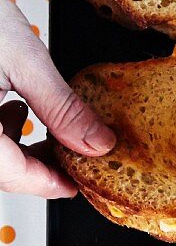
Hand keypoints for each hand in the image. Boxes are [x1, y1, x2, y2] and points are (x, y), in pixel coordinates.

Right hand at [0, 0, 114, 196]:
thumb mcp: (26, 60)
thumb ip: (62, 109)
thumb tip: (95, 143)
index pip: (10, 174)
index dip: (47, 184)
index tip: (76, 185)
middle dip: (35, 167)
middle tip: (71, 160)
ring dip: (17, 149)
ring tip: (49, 131)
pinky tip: (16, 109)